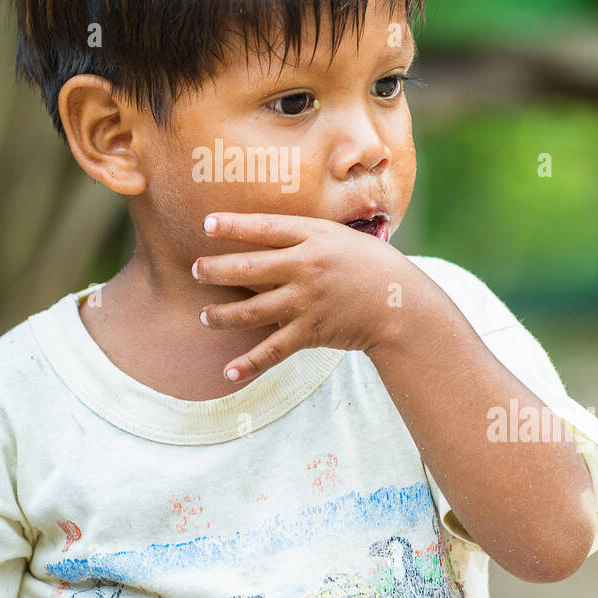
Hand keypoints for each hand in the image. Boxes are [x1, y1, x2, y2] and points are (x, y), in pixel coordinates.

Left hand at [192, 212, 410, 381]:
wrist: (402, 305)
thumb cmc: (372, 266)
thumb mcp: (342, 237)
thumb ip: (308, 235)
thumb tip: (270, 233)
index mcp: (314, 238)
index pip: (266, 228)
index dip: (234, 226)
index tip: (206, 224)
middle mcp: (306, 268)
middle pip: (248, 268)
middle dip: (215, 269)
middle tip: (195, 269)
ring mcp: (306, 302)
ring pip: (250, 311)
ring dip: (221, 315)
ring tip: (204, 315)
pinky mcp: (310, 333)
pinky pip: (272, 351)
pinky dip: (249, 364)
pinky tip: (228, 373)